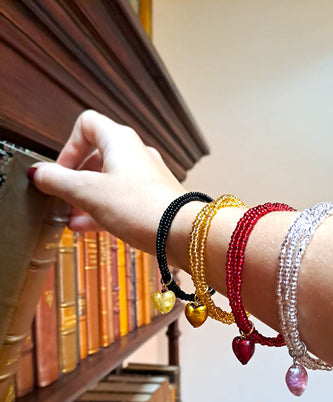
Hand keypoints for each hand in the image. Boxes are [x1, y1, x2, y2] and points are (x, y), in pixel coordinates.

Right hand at [32, 110, 185, 251]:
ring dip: (87, 199)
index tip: (61, 172)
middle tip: (63, 198)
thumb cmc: (141, 207)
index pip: (86, 125)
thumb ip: (58, 182)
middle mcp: (136, 154)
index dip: (68, 147)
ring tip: (71, 219)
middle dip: (75, 180)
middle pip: (96, 157)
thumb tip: (39, 174)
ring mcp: (147, 177)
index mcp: (120, 141)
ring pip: (108, 182)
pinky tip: (88, 229)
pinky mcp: (154, 199)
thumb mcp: (88, 193)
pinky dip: (103, 211)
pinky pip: (122, 200)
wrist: (181, 233)